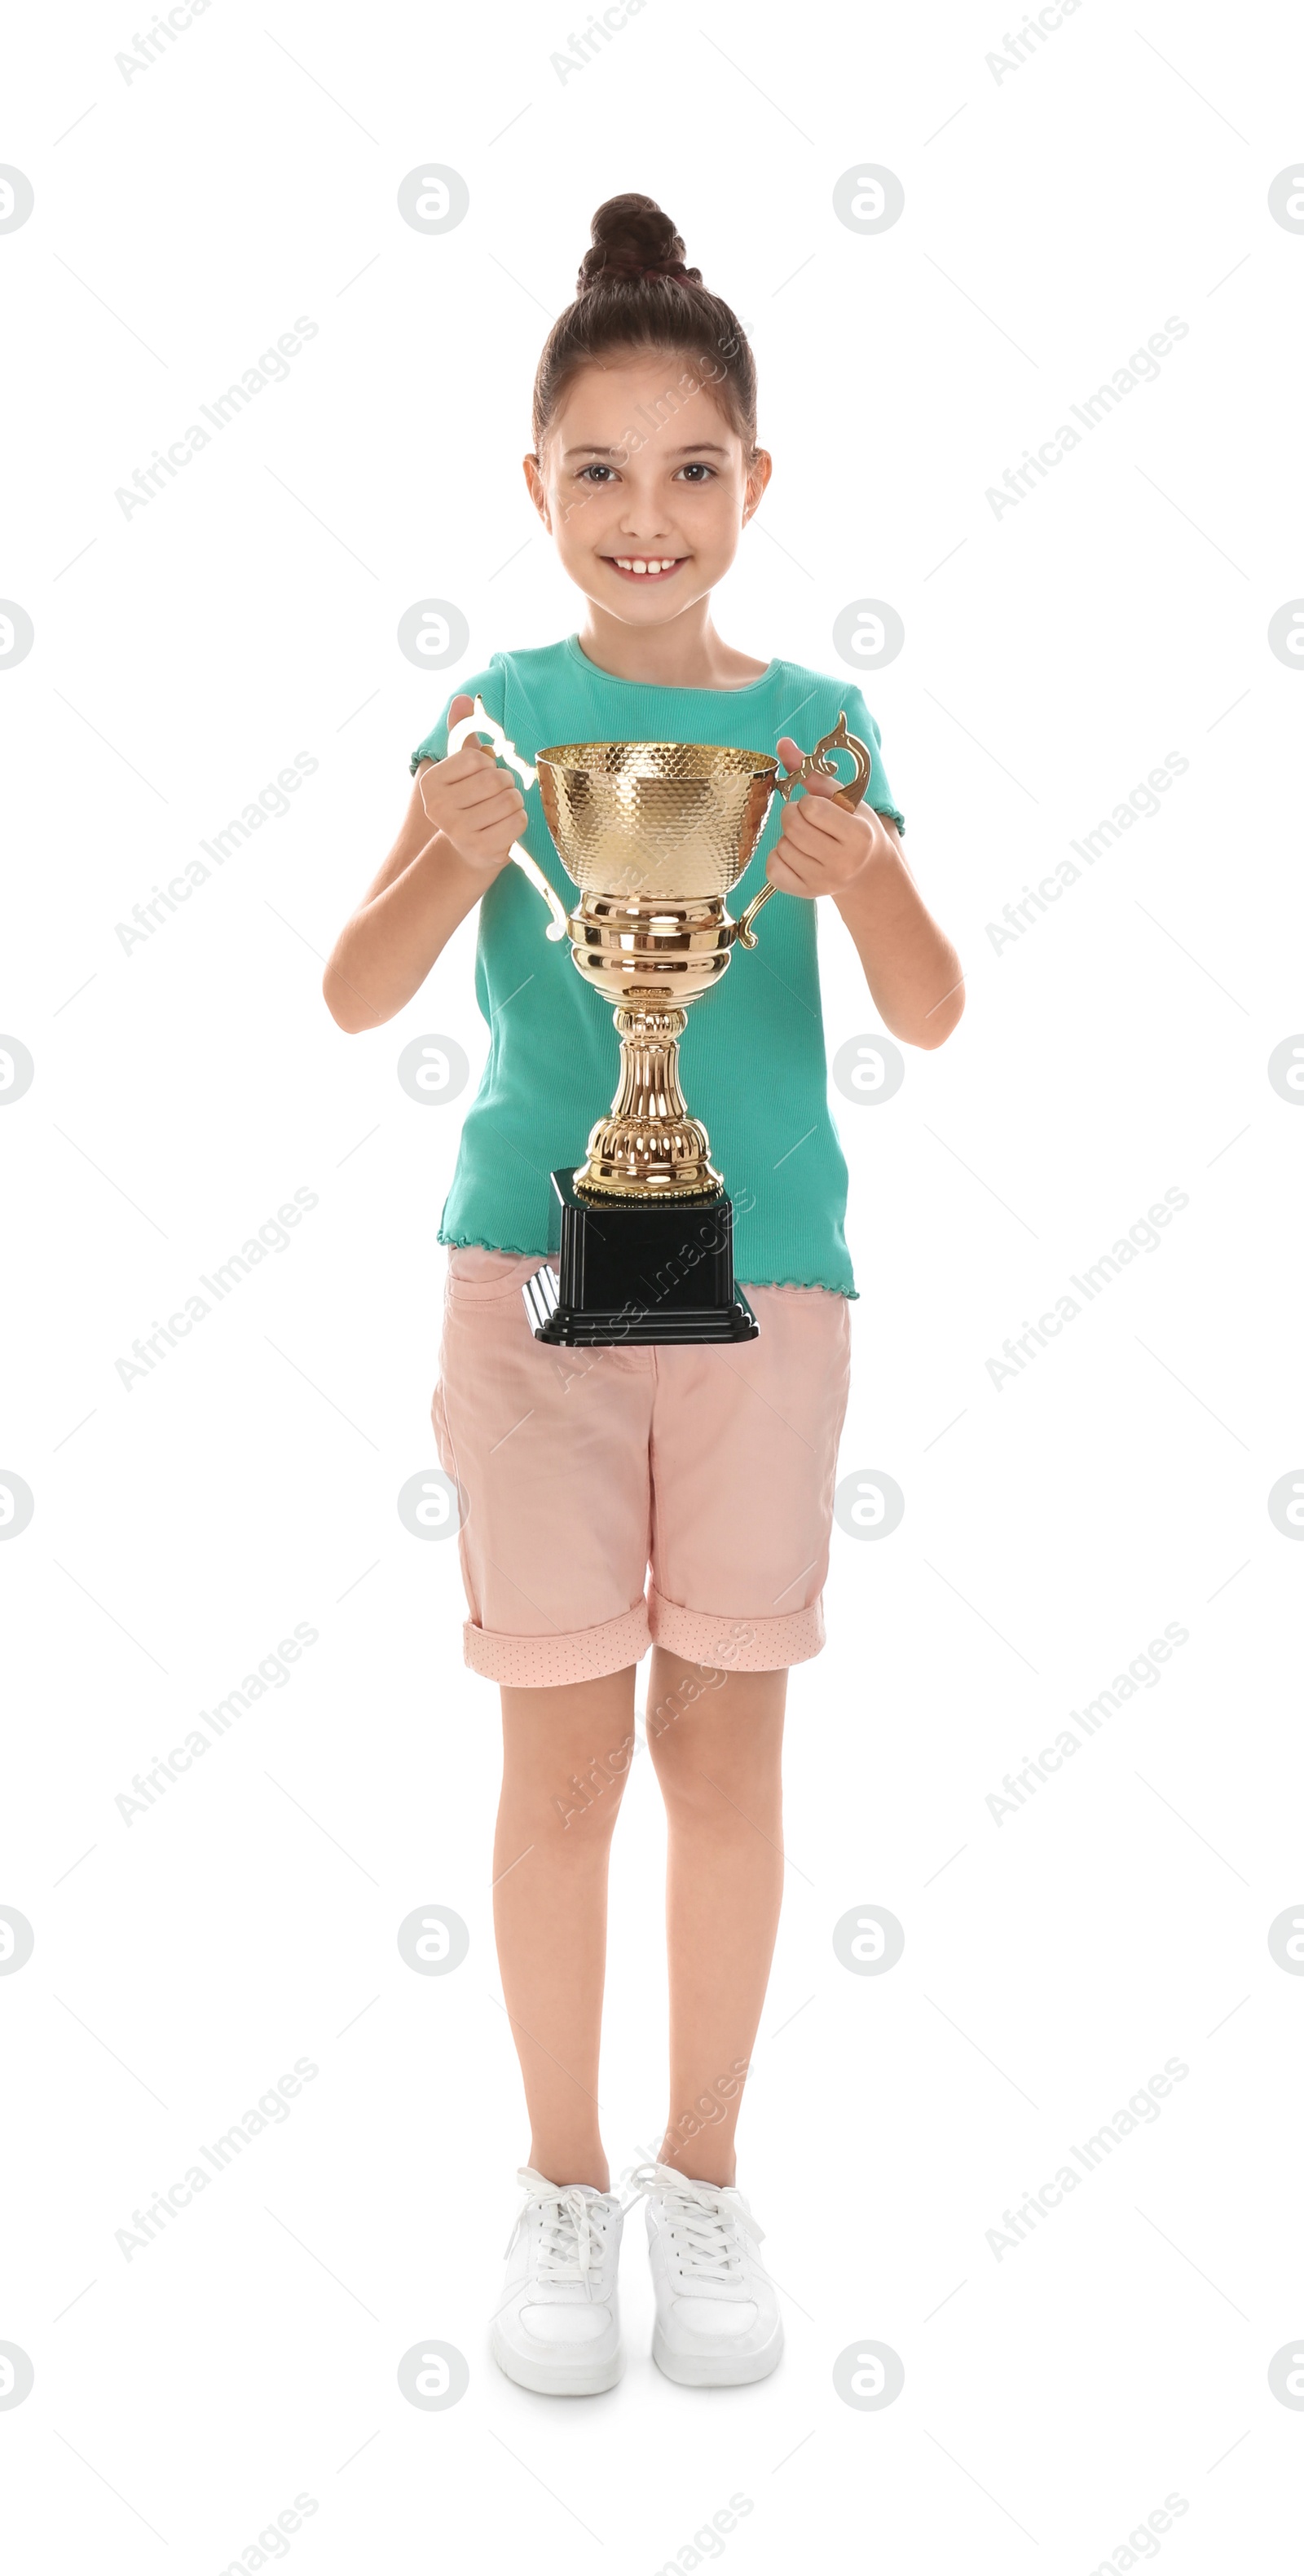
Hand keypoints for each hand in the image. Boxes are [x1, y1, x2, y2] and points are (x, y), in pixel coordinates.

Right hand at [416, 693, 527, 876]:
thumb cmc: (467, 800)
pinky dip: (520, 820)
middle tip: (497, 795)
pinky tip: (506, 826)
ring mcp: (459, 832)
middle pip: (496, 779)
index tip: (481, 777)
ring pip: (510, 800)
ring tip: (501, 810)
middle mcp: (438, 808)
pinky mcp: (482, 849)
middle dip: (506, 783)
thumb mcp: (460, 767)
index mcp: (431, 782)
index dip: (488, 764)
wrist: (466, 850)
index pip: (476, 758)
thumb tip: (462, 698)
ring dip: (515, 802)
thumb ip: (461, 732)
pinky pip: (518, 821)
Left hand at [767, 733, 896, 899]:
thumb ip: (812, 771)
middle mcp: (842, 863)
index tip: (818, 807)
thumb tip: (782, 743)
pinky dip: (778, 858)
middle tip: (806, 819)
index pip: (811, 808)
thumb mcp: (843, 798)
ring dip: (788, 837)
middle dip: (793, 815)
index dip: (808, 802)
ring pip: (781, 847)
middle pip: (792, 827)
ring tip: (806, 839)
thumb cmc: (854, 827)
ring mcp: (823, 882)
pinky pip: (773, 870)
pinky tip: (795, 854)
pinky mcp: (806, 894)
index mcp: (858, 835)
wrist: (867, 871)